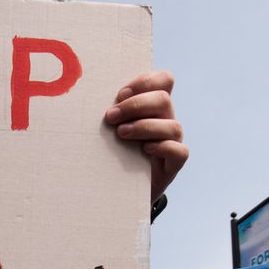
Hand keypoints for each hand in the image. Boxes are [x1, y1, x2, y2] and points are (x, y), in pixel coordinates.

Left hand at [104, 70, 187, 201]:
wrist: (119, 188)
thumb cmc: (111, 152)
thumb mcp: (110, 128)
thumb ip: (110, 112)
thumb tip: (88, 98)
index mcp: (153, 106)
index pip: (164, 80)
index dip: (145, 81)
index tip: (120, 94)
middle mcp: (166, 120)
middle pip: (163, 99)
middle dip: (135, 105)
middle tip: (111, 116)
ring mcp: (172, 142)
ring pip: (172, 125)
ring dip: (144, 126)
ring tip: (121, 134)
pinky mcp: (173, 164)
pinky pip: (179, 151)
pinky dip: (163, 147)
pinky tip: (144, 149)